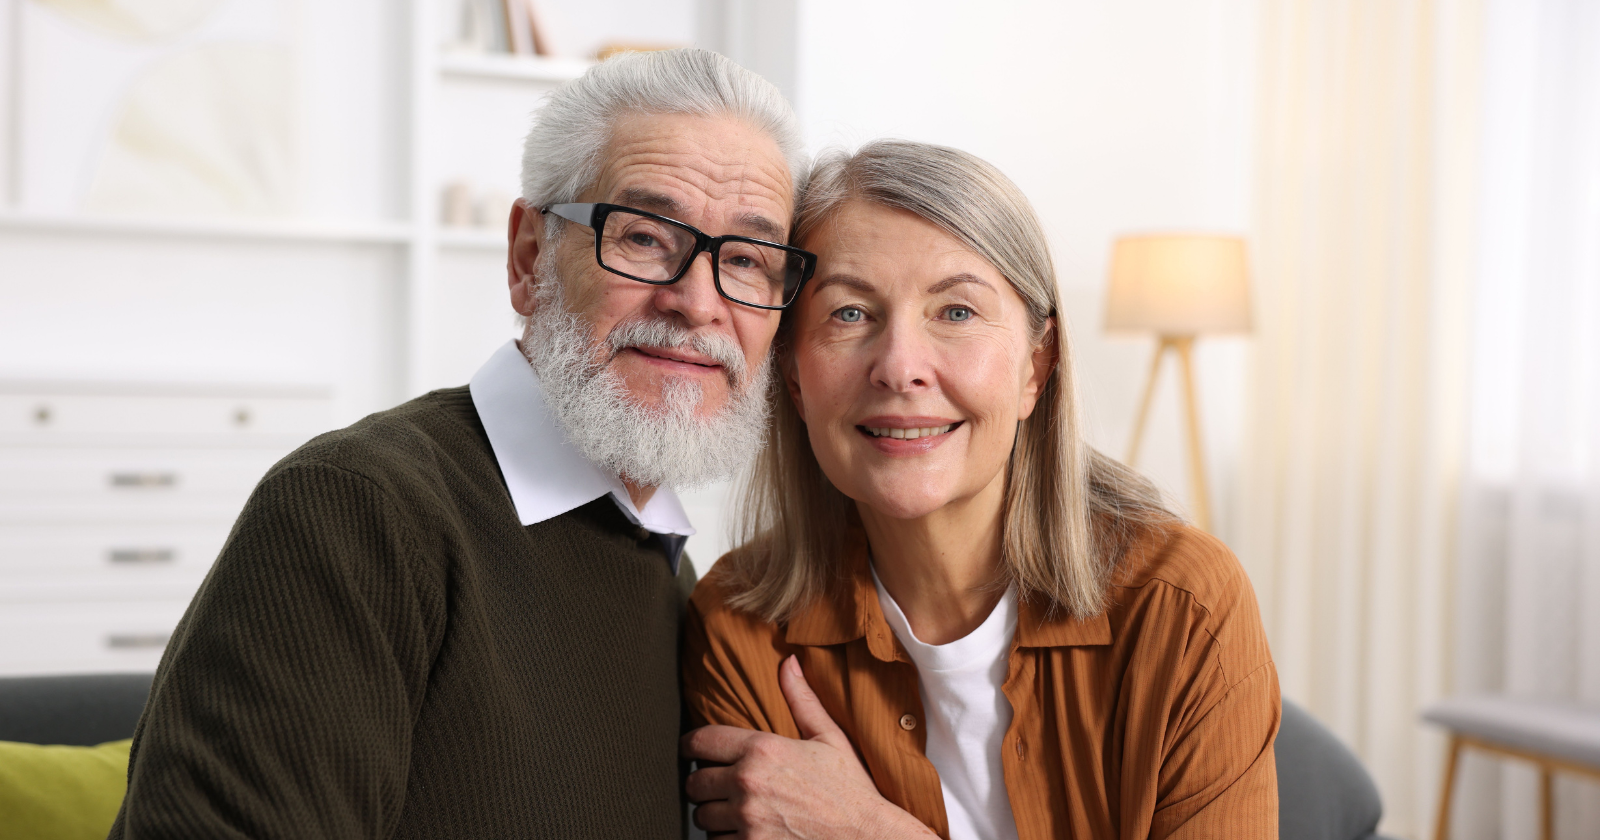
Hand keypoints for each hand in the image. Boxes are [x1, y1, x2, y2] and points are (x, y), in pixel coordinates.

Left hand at [682, 655, 936, 839]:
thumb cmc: (850, 790)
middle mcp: (748, 783)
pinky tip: (745, 830)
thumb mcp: (829, 737)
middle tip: (717, 784)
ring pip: (702, 816)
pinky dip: (725, 837)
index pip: (701, 741)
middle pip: (694, 782)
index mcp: (763, 749)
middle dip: (703, 783)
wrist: (866, 836)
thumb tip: (789, 663)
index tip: (692, 750)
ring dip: (713, 813)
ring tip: (732, 809)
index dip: (690, 745)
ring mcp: (747, 819)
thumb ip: (801, 699)